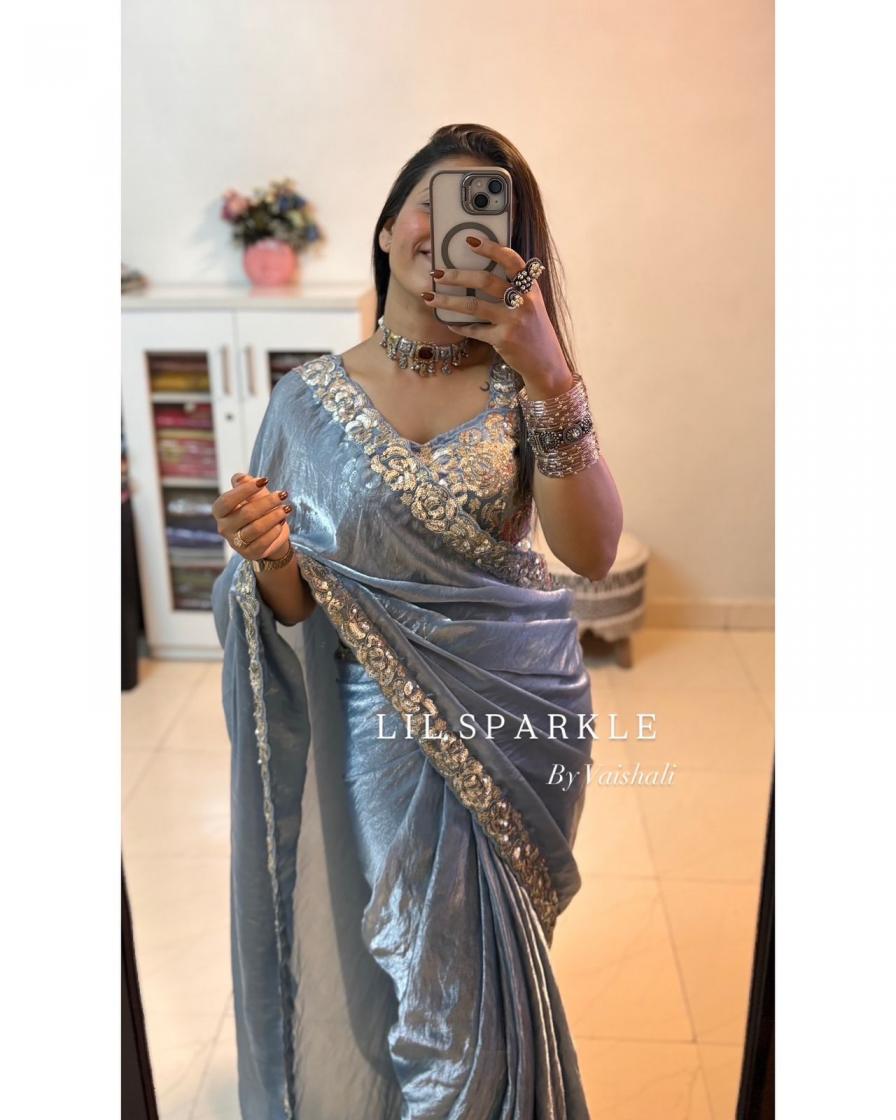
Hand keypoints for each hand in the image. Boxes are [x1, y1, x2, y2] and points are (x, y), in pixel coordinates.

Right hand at [212, 472, 291, 560]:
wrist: (267, 531)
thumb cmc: (256, 507)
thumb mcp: (252, 492)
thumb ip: (244, 483)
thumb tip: (240, 478)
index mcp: (220, 511)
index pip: (228, 500)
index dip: (246, 489)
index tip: (265, 480)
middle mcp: (224, 527)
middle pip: (246, 513)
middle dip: (267, 502)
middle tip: (283, 495)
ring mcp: (235, 542)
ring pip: (257, 528)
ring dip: (274, 517)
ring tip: (287, 508)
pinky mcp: (249, 553)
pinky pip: (263, 542)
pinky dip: (275, 531)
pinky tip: (282, 523)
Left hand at [422, 235, 572, 392]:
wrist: (545, 361)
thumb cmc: (532, 328)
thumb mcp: (530, 302)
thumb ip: (512, 287)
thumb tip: (477, 272)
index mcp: (529, 286)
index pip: (511, 259)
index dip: (491, 248)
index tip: (470, 240)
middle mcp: (523, 300)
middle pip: (485, 280)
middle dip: (457, 275)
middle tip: (437, 273)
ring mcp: (513, 320)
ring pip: (473, 306)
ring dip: (447, 301)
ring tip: (428, 297)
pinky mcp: (504, 339)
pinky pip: (474, 330)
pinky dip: (460, 326)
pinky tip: (450, 324)